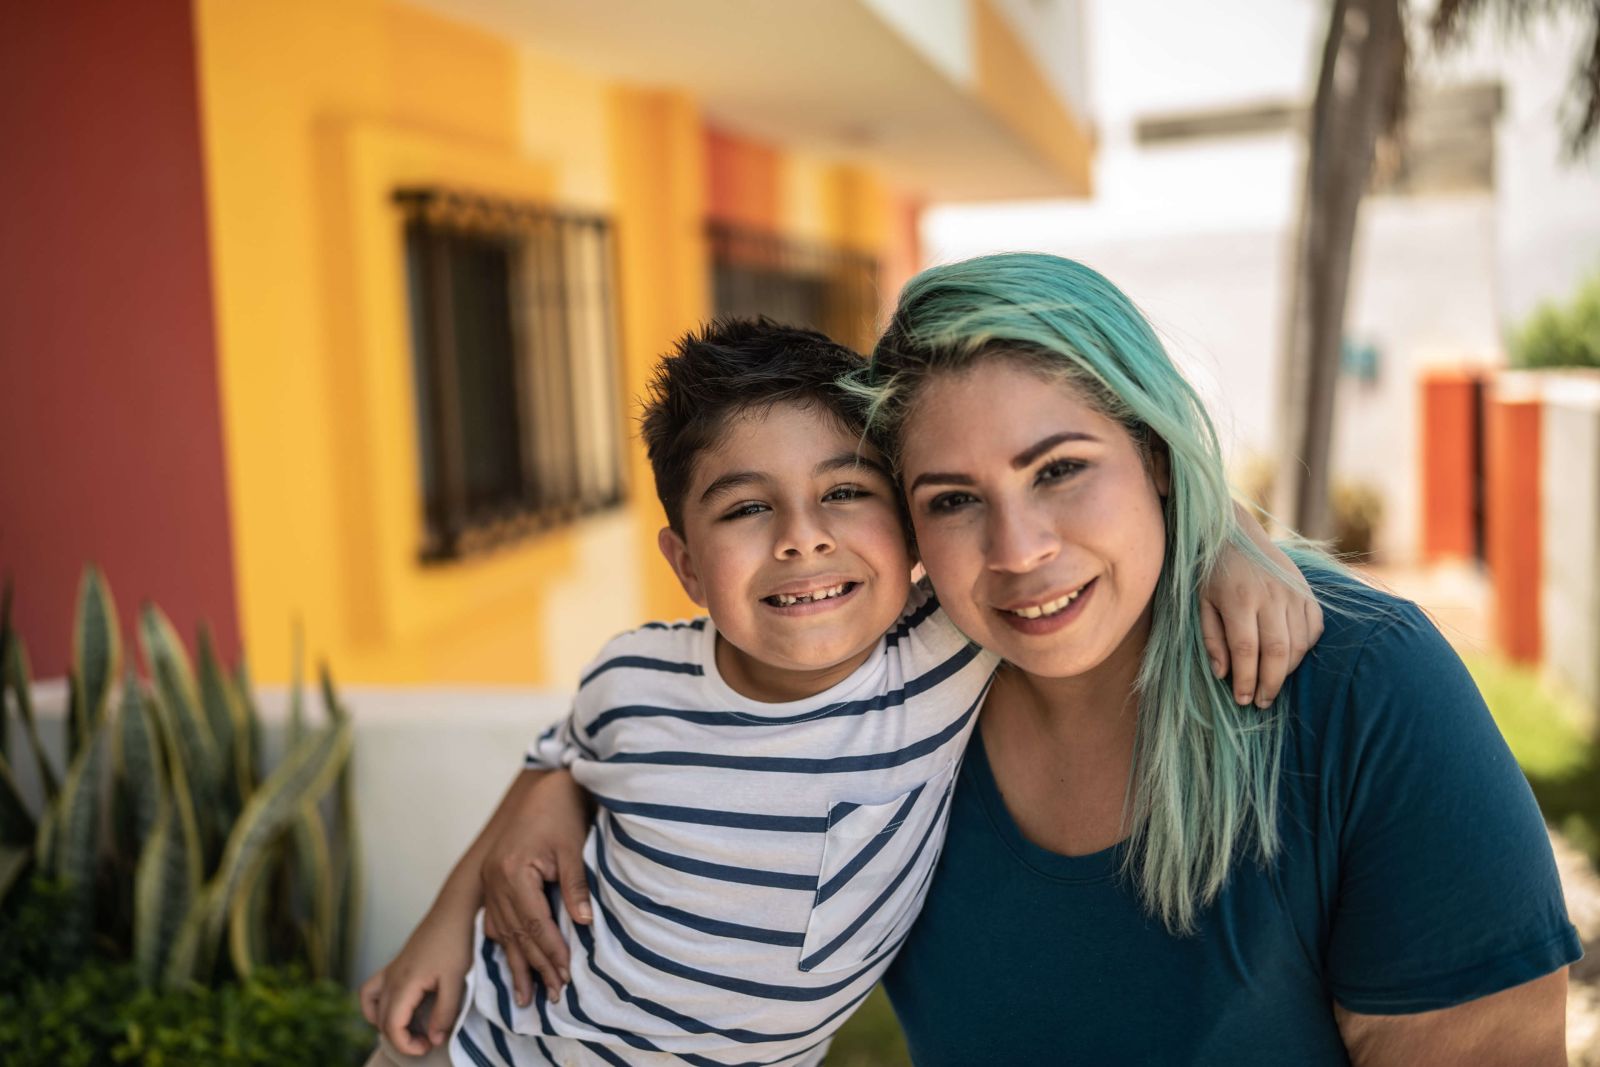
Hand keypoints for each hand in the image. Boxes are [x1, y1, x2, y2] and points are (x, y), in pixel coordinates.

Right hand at [359, 906, 472, 1054]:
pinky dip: (376, 1004)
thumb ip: (445, 1013)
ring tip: (409, 1026)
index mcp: (405, 983)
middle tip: (427, 1040)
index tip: (427, 1047)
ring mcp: (391, 969)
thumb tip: (433, 1039)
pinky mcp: (396, 964)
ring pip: (371, 1005)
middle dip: (401, 1038)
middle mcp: (391, 977)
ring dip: (385, 1022)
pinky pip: (372, 989)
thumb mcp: (456, 980)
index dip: (406, 1044)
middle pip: (381, 1020)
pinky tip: (397, 1007)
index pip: (392, 1026)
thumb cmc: (458, 942)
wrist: (455, 909)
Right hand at [480, 768, 594, 1006]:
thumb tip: (584, 924)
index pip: (534, 924)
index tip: (566, 976)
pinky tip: (512, 962)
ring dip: (517, 964)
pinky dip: (505, 944)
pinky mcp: (490, 881)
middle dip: (535, 967)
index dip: (551, 952)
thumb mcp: (574, 848)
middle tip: (552, 996)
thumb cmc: (562, 816)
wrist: (545, 789)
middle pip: (516, 934)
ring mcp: (488, 882)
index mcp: (512, 871)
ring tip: (527, 996)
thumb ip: (576, 886)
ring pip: (502, 932)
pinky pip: (494, 921)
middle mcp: (494, 880)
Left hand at [1200, 503, 1323, 707]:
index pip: (1246, 649)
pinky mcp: (1307, 592)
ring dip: (1287, 671)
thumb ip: (1211, 639)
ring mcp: (1293, 592)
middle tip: (1261, 703)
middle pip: (1278, 650)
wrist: (1235, 534)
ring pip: (1299, 643)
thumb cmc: (1212, 574)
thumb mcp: (1200, 604)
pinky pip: (1313, 629)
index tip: (1242, 700)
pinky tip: (1288, 658)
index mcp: (1239, 599)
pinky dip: (1304, 649)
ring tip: (1272, 685)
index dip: (1246, 679)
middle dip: (1270, 683)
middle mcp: (1270, 595)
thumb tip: (1223, 675)